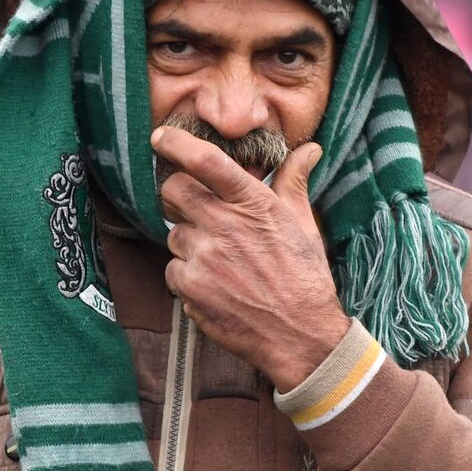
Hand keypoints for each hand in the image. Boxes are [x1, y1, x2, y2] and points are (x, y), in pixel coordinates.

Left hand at [151, 125, 349, 391]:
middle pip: (173, 192)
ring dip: (189, 244)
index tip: (160, 136)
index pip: (205, 161)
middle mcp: (224, 225)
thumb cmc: (304, 276)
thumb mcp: (304, 223)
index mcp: (252, 203)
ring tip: (223, 263)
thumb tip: (311, 149)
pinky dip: (188, 277)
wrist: (299, 334)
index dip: (177, 143)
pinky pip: (173, 270)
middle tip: (196, 212)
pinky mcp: (189, 286)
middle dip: (178, 197)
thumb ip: (294, 180)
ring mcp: (203, 256)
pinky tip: (216, 286)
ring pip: (174, 235)